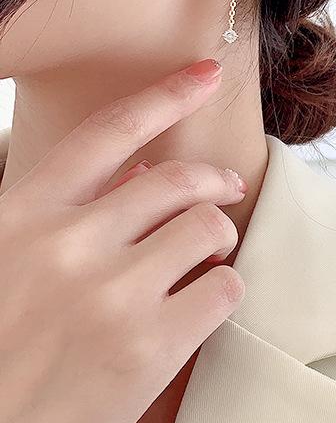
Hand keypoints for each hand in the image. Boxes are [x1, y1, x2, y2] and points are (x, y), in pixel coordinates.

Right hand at [0, 59, 247, 422]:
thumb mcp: (5, 261)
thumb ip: (64, 214)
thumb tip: (139, 170)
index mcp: (19, 215)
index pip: (106, 134)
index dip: (164, 96)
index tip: (206, 74)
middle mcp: (66, 243)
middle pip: (177, 182)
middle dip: (214, 182)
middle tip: (226, 190)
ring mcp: (110, 294)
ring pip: (210, 229)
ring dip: (219, 240)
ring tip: (207, 258)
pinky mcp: (149, 347)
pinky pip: (224, 288)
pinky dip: (223, 290)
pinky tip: (203, 304)